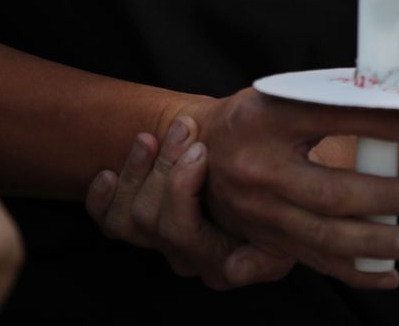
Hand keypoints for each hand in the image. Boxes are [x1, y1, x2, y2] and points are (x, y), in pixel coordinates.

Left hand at [85, 117, 292, 289]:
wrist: (267, 157)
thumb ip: (271, 243)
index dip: (181, 188)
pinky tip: (108, 172)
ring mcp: (161, 239)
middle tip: (183, 128)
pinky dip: (101, 196)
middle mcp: (188, 257)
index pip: (182, 233)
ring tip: (152, 137)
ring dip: (137, 171)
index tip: (200, 148)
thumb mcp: (297, 209)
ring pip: (126, 218)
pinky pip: (107, 220)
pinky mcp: (141, 221)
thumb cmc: (286, 178)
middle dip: (165, 166)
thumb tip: (234, 271)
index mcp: (223, 261)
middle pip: (151, 220)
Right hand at [185, 89, 398, 288]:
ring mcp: (258, 210)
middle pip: (327, 192)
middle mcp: (257, 168)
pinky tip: (387, 274)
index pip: (326, 117)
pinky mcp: (264, 238)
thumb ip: (330, 103)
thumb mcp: (282, 97)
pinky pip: (314, 261)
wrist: (205, 149)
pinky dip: (355, 272)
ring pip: (323, 235)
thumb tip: (396, 106)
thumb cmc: (256, 118)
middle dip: (380, 198)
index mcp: (264, 119)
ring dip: (373, 243)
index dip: (373, 124)